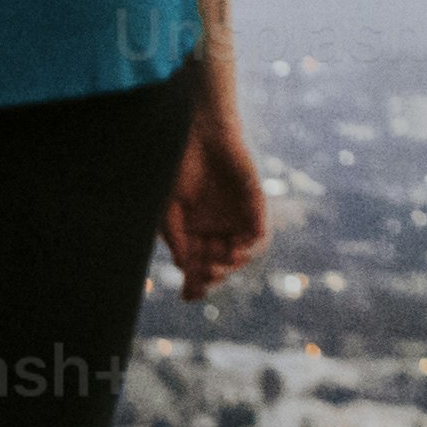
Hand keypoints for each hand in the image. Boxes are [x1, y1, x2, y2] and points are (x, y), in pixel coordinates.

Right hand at [164, 95, 269, 298]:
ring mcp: (237, 217)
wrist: (198, 131)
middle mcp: (217, 228)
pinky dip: (251, 244)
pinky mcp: (254, 204)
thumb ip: (176, 237)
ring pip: (241, 253)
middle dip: (213, 274)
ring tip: (221, 263)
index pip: (197, 265)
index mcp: (194, 230)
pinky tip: (238, 249)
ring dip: (232, 263)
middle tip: (205, 276)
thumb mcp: (168, 207)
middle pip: (220, 264)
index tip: (188, 296)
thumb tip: (184, 268)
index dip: (195, 282)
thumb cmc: (177, 165)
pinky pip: (259, 232)